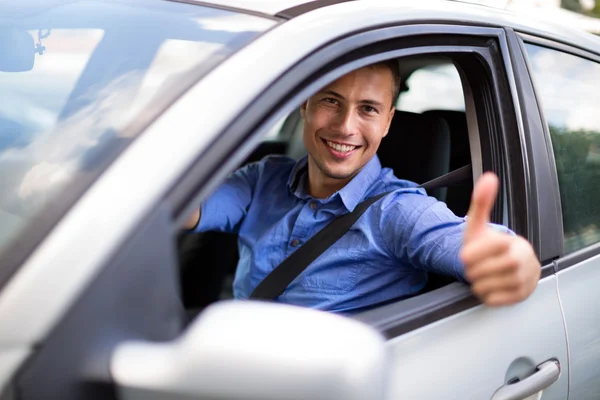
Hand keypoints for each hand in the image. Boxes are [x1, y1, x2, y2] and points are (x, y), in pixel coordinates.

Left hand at [460, 172, 540, 305]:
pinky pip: (493, 300)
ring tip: (483, 275)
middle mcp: (524, 261)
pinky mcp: (522, 296)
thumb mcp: (480, 225)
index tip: (468, 254)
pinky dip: (486, 295)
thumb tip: (489, 178)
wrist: (505, 265)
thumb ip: (481, 202)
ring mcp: (525, 280)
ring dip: (477, 283)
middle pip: (482, 271)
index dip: (471, 254)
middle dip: (472, 270)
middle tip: (476, 266)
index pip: (483, 250)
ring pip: (486, 287)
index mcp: (514, 242)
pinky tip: (490, 285)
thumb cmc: (489, 245)